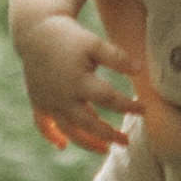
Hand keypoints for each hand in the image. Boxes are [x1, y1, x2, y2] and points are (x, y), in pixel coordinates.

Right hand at [17, 12, 136, 156]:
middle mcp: (63, 96)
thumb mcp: (94, 43)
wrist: (36, 31)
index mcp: (79, 81)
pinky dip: (51, 135)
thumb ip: (116, 57)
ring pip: (68, 129)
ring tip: (104, 149)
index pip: (108, 99)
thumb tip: (140, 70)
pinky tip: (62, 145)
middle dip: (108, 134)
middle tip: (126, 141)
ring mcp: (49, 102)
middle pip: (88, 123)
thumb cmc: (70, 37)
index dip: (127, 106)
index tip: (143, 109)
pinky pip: (43, 124)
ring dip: (86, 142)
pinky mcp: (38, 101)